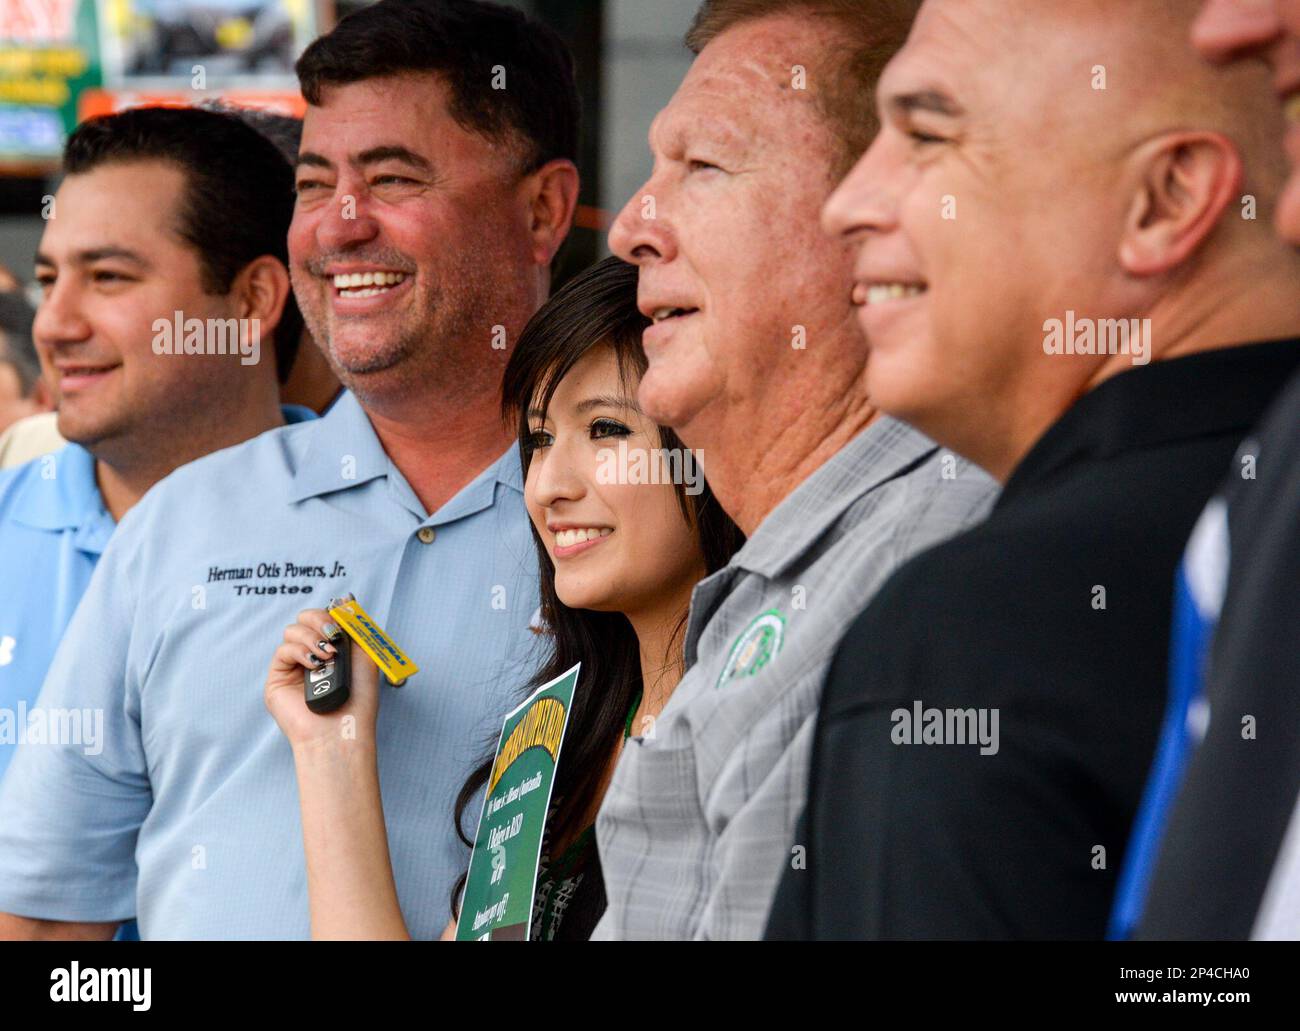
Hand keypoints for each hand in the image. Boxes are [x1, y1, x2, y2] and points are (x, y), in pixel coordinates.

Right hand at [265, 608, 380, 750]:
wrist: (343, 727)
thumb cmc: (359, 698)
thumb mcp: (365, 655)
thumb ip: (356, 627)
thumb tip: (346, 598)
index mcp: (333, 649)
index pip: (326, 618)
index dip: (332, 612)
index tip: (342, 612)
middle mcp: (313, 655)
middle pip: (306, 618)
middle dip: (320, 619)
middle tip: (334, 634)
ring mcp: (294, 666)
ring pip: (292, 630)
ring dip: (312, 636)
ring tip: (328, 655)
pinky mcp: (278, 677)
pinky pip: (283, 650)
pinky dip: (300, 651)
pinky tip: (314, 663)